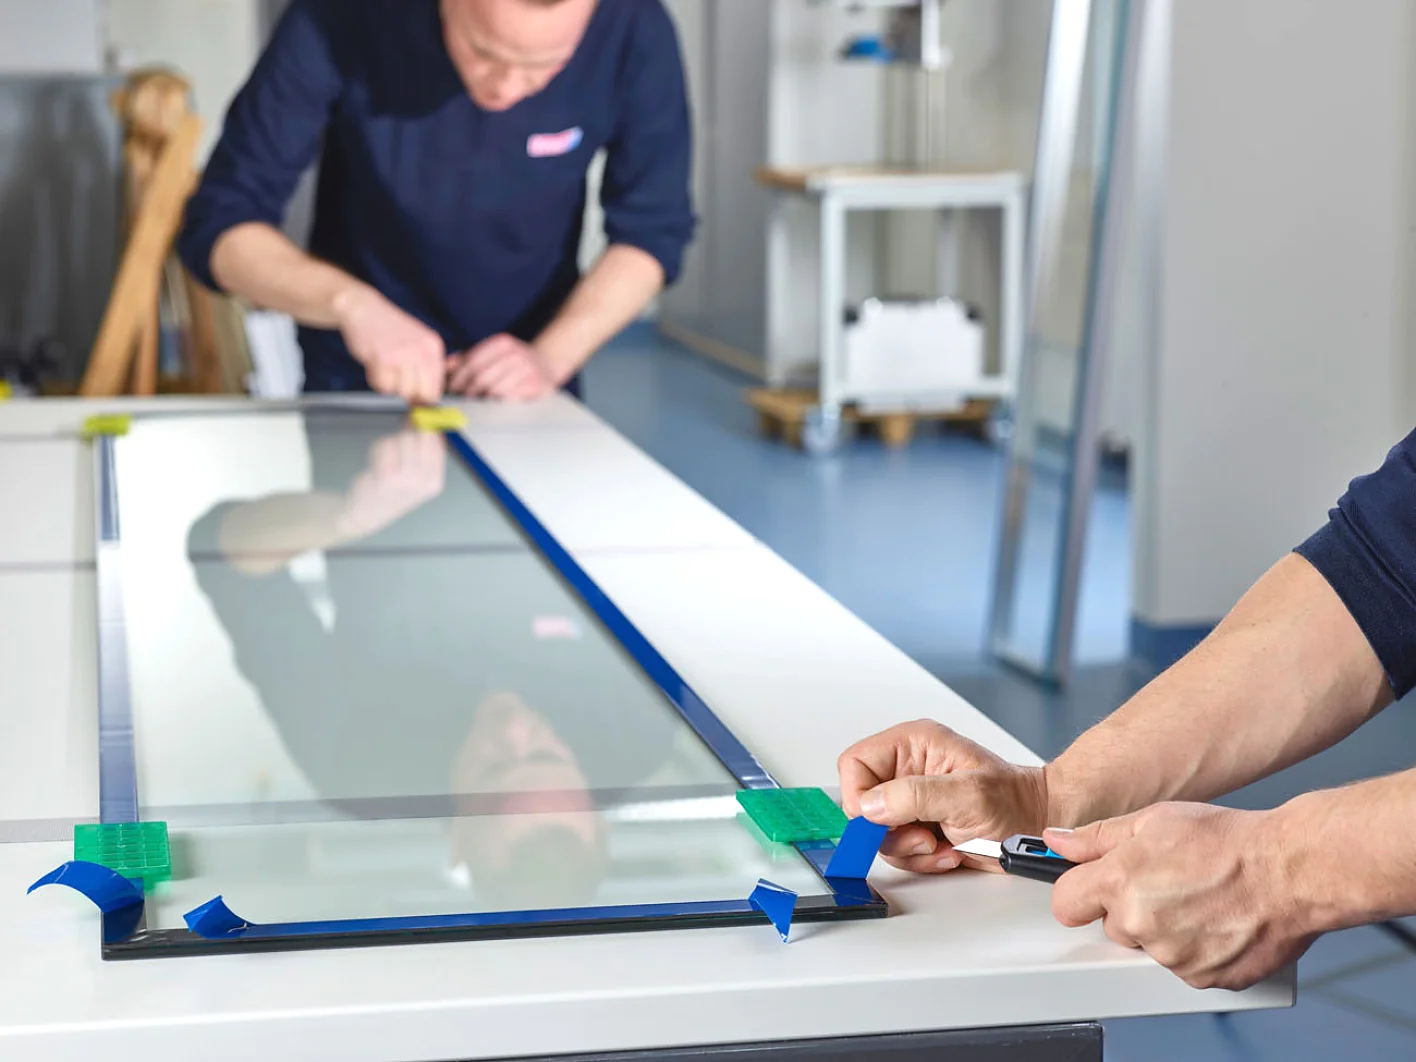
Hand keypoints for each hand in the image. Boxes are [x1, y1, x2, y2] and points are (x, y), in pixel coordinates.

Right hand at [332, 285, 445, 404]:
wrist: (363, 309)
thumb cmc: (389, 329)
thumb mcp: (418, 342)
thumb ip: (428, 366)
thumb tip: (432, 399)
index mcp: (433, 347)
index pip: (437, 388)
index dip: (424, 397)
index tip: (415, 397)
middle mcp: (422, 351)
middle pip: (422, 395)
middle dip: (408, 394)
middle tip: (397, 380)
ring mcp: (403, 355)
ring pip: (402, 392)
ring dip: (391, 386)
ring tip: (385, 368)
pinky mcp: (383, 359)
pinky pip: (383, 387)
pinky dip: (376, 381)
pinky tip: (375, 366)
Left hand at [335, 430, 446, 541]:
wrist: (368, 513)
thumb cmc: (392, 490)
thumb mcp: (416, 477)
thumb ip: (424, 451)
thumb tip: (425, 419)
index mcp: (435, 482)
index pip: (437, 441)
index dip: (426, 428)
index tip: (415, 426)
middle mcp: (424, 482)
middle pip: (421, 436)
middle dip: (407, 434)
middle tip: (397, 446)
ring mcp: (406, 480)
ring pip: (403, 438)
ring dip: (391, 442)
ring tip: (386, 458)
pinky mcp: (386, 476)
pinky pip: (386, 444)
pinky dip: (378, 447)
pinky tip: (376, 461)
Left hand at [446, 334, 560, 401]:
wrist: (547, 363)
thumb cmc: (514, 361)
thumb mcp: (493, 353)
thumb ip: (469, 358)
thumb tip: (446, 366)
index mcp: (502, 342)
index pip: (472, 361)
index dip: (458, 378)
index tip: (451, 390)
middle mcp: (516, 353)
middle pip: (481, 376)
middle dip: (467, 392)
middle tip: (460, 401)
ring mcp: (528, 369)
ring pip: (494, 389)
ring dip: (481, 400)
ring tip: (474, 405)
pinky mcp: (537, 385)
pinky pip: (510, 398)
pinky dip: (498, 404)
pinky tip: (492, 406)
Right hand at [838, 720, 1048, 873]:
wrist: (1040, 827)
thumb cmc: (1016, 801)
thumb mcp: (967, 795)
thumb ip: (915, 795)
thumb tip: (870, 804)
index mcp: (912, 745)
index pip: (855, 763)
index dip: (858, 795)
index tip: (878, 820)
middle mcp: (907, 770)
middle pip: (862, 803)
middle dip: (890, 830)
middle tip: (922, 836)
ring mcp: (912, 800)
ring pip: (877, 832)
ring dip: (909, 849)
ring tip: (941, 843)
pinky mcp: (918, 826)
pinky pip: (897, 849)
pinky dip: (921, 859)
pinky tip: (948, 851)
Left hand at [1046, 803, 1314, 989]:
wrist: (1291, 872)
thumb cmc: (1229, 842)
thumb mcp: (1153, 820)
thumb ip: (1097, 836)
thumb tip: (1057, 840)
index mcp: (1119, 882)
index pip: (1066, 902)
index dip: (1079, 891)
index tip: (1091, 886)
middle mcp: (1141, 924)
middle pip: (1111, 926)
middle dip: (1130, 907)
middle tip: (1166, 883)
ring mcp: (1173, 957)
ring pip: (1150, 947)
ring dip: (1165, 929)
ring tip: (1199, 898)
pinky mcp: (1204, 977)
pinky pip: (1184, 966)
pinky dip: (1196, 948)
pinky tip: (1215, 920)